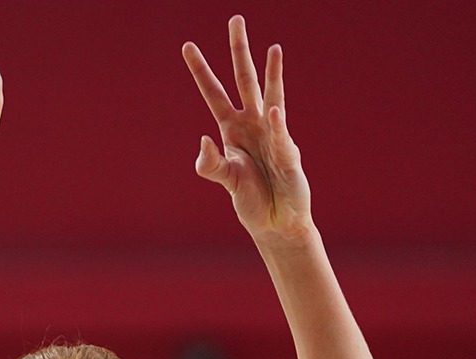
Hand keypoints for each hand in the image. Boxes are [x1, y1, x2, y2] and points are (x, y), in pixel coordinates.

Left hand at [183, 17, 311, 238]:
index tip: (187, 46)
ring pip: (270, 96)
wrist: (275, 222)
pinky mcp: (288, 154)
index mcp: (232, 129)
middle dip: (238, 51)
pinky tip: (272, 111)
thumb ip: (208, 163)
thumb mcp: (225, 179)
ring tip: (273, 48)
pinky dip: (276, 125)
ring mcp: (273, 134)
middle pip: (243, 80)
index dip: (200, 71)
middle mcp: (253, 124)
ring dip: (272, 73)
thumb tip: (203, 139)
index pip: (213, 93)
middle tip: (235, 20)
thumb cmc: (250, 198)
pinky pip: (280, 136)